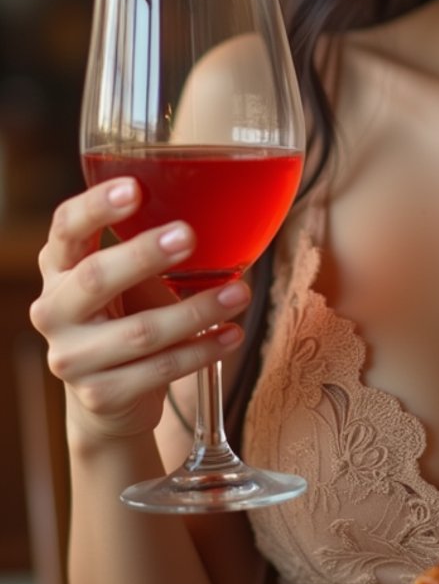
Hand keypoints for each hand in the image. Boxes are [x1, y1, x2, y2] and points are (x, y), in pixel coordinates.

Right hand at [30, 179, 249, 443]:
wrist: (110, 394)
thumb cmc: (127, 314)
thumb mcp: (125, 275)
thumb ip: (147, 242)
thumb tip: (216, 201)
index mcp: (60, 266)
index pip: (67, 226)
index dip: (96, 206)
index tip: (134, 189)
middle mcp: (54, 310)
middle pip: (95, 277)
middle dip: (144, 255)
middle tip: (188, 235)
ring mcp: (73, 357)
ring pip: (140, 331)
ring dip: (196, 310)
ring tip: (239, 293)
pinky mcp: (100, 394)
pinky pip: (159, 370)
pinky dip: (202, 351)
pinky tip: (231, 334)